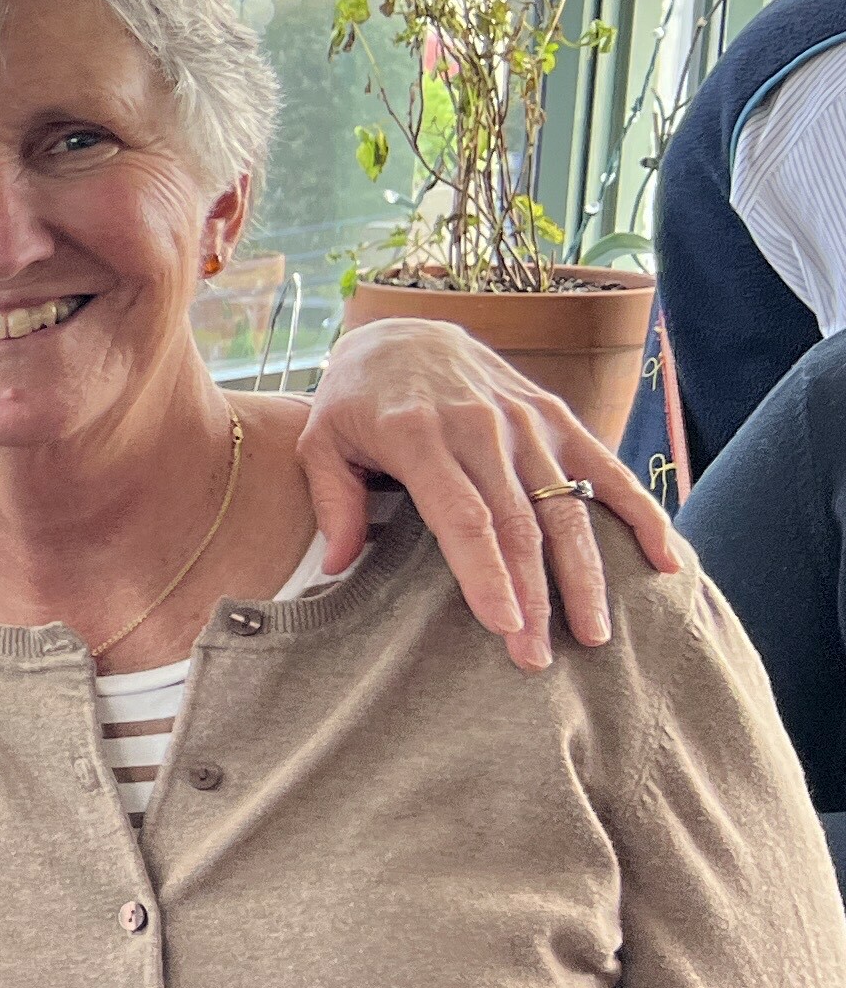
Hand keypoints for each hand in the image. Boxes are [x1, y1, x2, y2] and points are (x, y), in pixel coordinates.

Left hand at [294, 317, 680, 669]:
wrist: (403, 331)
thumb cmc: (356, 400)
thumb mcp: (320, 440)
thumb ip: (333, 502)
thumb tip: (339, 567)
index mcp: (419, 435)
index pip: (463, 516)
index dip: (486, 572)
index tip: (505, 624)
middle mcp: (481, 426)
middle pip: (520, 524)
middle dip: (534, 595)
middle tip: (538, 657)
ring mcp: (527, 420)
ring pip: (568, 506)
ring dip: (586, 574)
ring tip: (595, 635)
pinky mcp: (558, 417)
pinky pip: (608, 470)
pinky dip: (642, 514)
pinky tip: (667, 563)